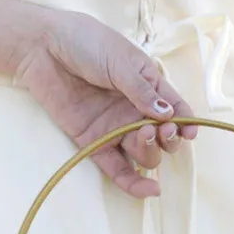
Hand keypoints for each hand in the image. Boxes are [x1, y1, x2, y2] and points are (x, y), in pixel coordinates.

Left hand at [14, 10, 196, 197]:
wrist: (44, 48)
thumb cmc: (86, 43)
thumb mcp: (120, 61)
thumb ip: (142, 92)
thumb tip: (168, 117)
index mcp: (148, 86)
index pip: (175, 110)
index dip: (186, 123)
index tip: (189, 132)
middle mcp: (134, 111)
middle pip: (162, 138)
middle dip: (167, 139)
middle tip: (160, 130)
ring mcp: (115, 129)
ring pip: (144, 154)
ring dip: (149, 151)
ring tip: (141, 134)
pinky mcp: (94, 143)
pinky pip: (118, 169)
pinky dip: (134, 183)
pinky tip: (149, 191)